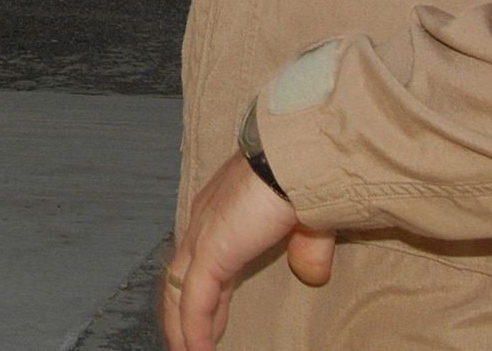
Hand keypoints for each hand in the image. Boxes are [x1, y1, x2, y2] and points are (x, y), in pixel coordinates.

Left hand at [159, 154, 335, 349]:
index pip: (198, 263)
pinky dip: (195, 332)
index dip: (198, 296)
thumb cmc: (303, 179)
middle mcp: (203, 224)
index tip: (204, 324)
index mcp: (220, 214)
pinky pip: (195, 303)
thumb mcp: (307, 222)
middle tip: (184, 348)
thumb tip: (312, 276)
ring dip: (181, 331)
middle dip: (179, 318)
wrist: (297, 159)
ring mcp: (203, 238)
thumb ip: (304, 249)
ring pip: (179, 295)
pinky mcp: (211, 253)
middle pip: (179, 280)